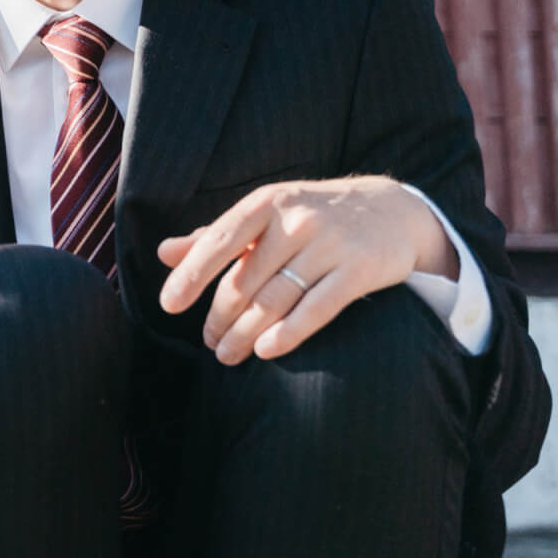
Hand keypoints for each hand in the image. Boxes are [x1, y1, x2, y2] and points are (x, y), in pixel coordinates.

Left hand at [157, 176, 454, 365]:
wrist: (394, 210)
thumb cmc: (313, 215)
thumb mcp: (266, 214)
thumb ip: (216, 236)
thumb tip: (164, 253)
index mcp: (267, 203)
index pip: (218, 241)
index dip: (191, 275)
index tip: (169, 305)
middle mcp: (297, 220)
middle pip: (245, 280)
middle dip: (220, 317)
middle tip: (208, 342)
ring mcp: (331, 244)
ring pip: (276, 299)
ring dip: (245, 333)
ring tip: (228, 354)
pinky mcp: (360, 270)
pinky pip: (316, 309)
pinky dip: (288, 334)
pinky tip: (265, 350)